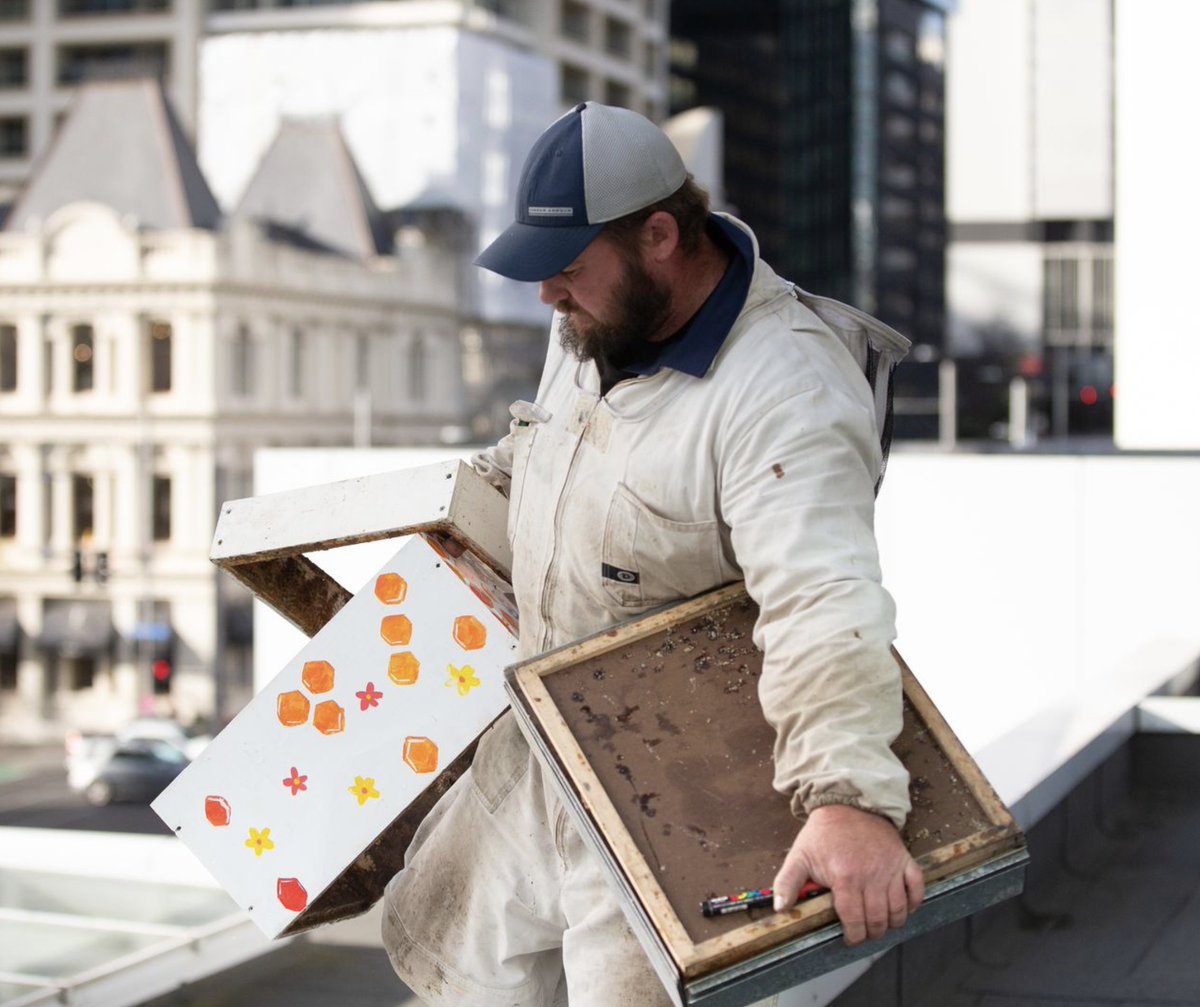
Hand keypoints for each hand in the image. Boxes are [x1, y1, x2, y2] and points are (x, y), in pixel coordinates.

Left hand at [772, 803, 923, 945]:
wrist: (847, 803)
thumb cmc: (823, 832)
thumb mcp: (799, 855)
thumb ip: (787, 882)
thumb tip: (780, 909)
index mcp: (845, 877)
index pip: (854, 919)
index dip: (853, 935)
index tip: (850, 939)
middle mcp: (871, 875)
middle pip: (878, 919)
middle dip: (872, 932)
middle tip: (865, 933)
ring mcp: (890, 867)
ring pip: (899, 909)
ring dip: (893, 923)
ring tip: (882, 925)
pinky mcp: (903, 858)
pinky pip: (917, 886)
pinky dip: (915, 901)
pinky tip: (905, 908)